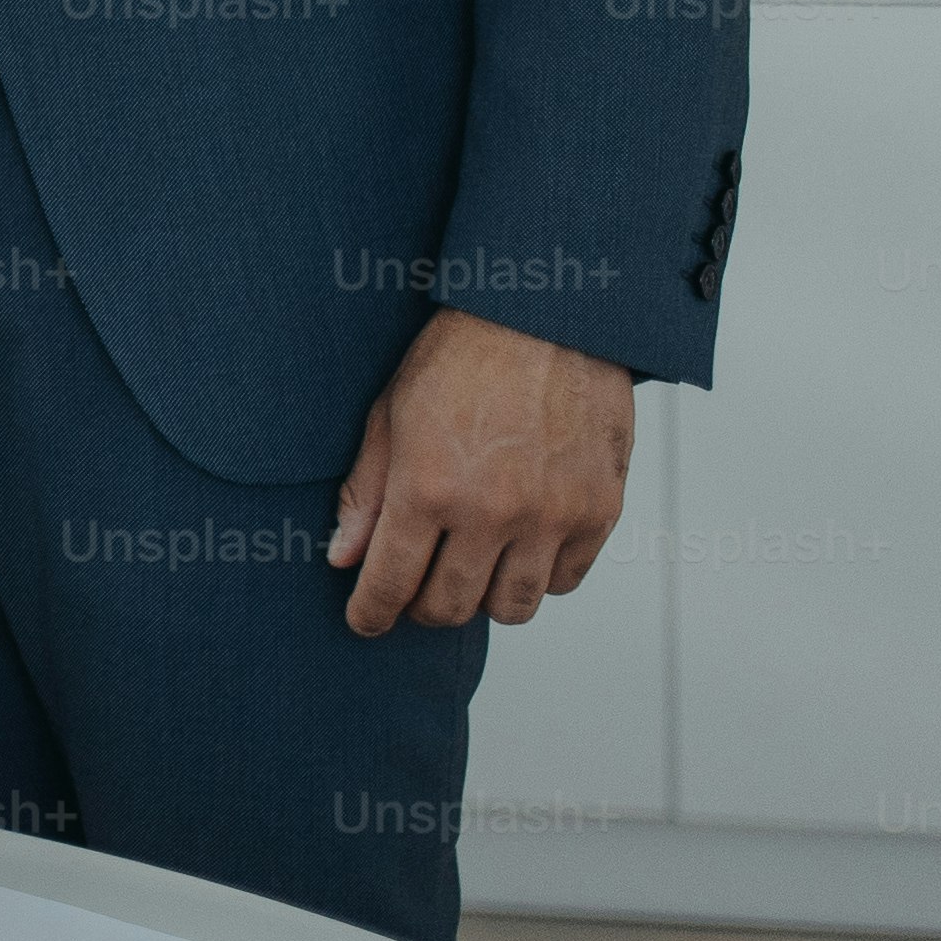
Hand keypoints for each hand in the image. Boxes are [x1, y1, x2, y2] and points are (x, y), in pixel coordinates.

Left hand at [329, 308, 634, 635]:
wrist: (546, 319)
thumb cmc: (457, 359)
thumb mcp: (389, 416)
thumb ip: (366, 494)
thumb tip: (342, 560)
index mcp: (428, 489)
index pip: (391, 584)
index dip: (371, 613)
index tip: (364, 622)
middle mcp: (492, 513)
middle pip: (450, 606)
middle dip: (421, 609)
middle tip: (413, 591)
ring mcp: (551, 517)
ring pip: (511, 607)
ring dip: (481, 599)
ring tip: (467, 570)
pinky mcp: (598, 512)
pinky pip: (563, 580)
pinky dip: (536, 578)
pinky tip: (516, 550)